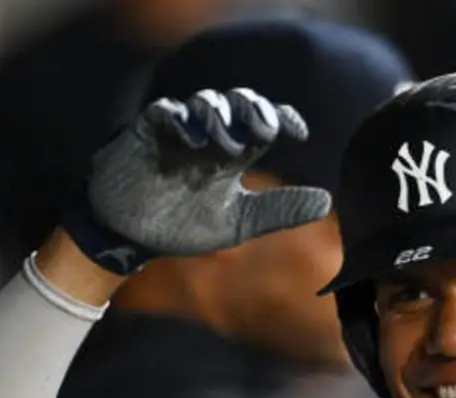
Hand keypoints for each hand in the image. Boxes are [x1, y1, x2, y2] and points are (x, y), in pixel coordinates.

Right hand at [86, 88, 331, 257]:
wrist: (129, 238)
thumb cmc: (182, 226)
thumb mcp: (238, 223)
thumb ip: (279, 211)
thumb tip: (327, 201)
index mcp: (233, 153)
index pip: (265, 122)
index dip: (283, 118)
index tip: (300, 133)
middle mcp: (210, 136)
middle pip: (238, 102)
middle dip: (254, 108)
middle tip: (266, 130)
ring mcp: (178, 132)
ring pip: (205, 102)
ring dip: (222, 117)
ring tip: (230, 145)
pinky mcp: (146, 133)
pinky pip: (165, 112)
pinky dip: (181, 119)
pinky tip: (195, 140)